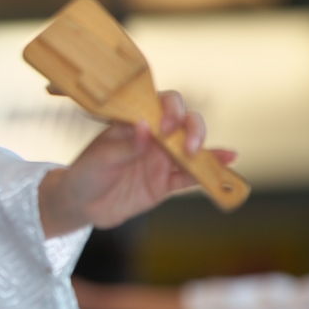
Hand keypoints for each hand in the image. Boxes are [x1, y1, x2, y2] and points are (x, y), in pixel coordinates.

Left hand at [40, 90, 236, 233]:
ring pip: (192, 148)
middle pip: (184, 122)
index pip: (161, 104)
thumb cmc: (86, 172)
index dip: (170, 110)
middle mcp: (153, 137)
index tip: (166, 126)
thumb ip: (125, 145)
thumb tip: (146, 127)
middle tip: (187, 147)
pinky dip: (209, 173)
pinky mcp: (166, 183)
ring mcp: (162, 160)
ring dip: (207, 149)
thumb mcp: (100, 157)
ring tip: (224, 155)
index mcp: (136, 122)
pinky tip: (226, 166)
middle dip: (193, 129)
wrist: (82, 205)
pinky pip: (191, 177)